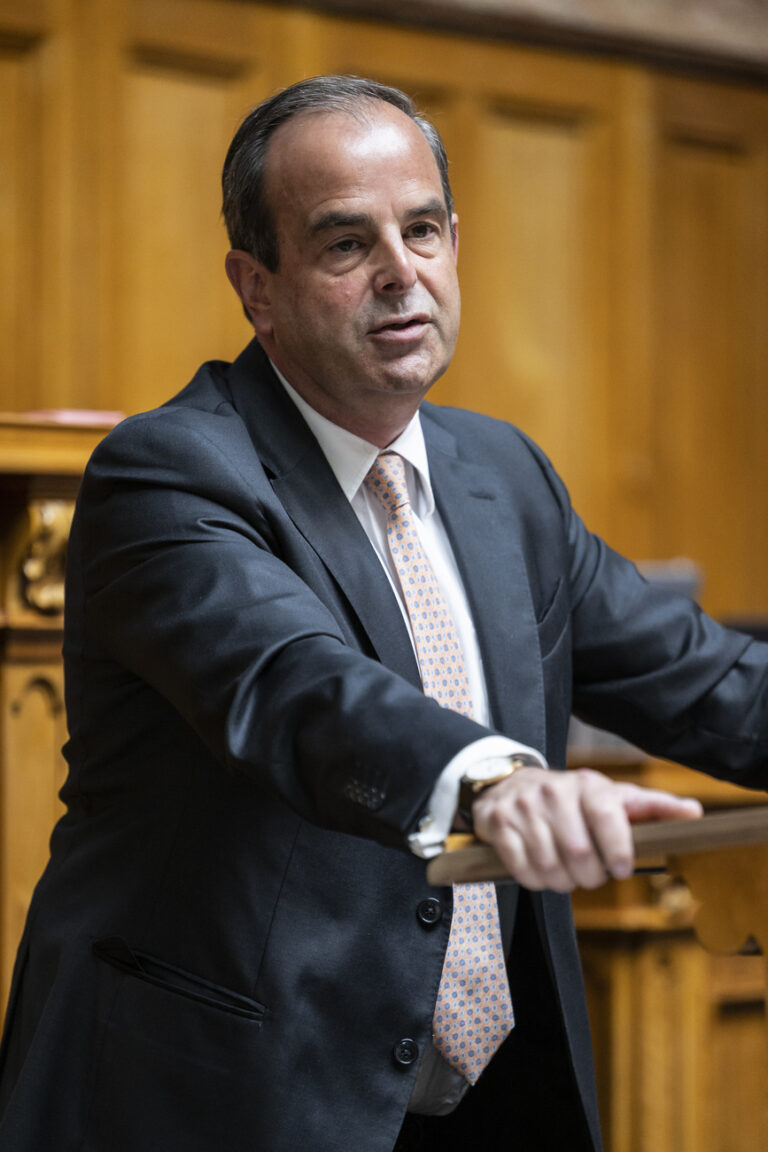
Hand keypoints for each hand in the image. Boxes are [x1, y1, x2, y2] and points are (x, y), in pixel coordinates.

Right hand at [471, 766, 701, 892]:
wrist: (508, 783)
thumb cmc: (571, 798)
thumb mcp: (611, 796)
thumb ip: (651, 807)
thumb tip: (694, 812)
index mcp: (588, 785)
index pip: (608, 816)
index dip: (618, 849)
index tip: (621, 869)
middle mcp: (554, 791)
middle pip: (579, 853)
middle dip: (589, 877)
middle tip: (589, 876)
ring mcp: (523, 806)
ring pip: (549, 865)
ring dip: (561, 882)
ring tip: (565, 874)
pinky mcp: (498, 822)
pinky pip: (521, 868)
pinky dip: (533, 881)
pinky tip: (539, 871)